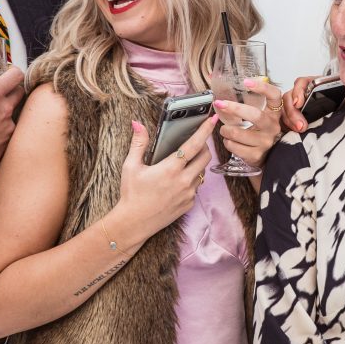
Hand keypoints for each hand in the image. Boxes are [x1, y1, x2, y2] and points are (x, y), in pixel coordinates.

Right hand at [0, 63, 24, 172]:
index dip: (14, 73)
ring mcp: (8, 127)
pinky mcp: (8, 143)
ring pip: (15, 114)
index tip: (8, 74)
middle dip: (12, 91)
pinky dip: (3, 130)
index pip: (17, 75)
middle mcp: (4, 110)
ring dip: (6, 113)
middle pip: (20, 92)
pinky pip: (10, 132)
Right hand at [114, 115, 216, 239]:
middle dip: (204, 146)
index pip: (194, 145)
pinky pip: (197, 186)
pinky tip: (179, 179)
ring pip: (202, 172)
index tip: (213, 119)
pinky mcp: (189, 204)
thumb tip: (137, 124)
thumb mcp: (131, 166)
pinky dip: (192, 179)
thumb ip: (138, 143)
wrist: (134, 223)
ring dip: (197, 163)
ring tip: (184, 161)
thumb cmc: (131, 194)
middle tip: (195, 141)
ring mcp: (189, 194)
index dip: (205, 130)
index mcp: (171, 168)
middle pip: (205, 157)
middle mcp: (184, 181)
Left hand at [214, 77, 283, 166]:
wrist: (266, 156)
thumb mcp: (258, 116)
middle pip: (254, 114)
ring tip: (225, 129)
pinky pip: (233, 146)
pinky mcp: (256, 155)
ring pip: (237, 132)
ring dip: (225, 129)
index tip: (246, 82)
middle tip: (219, 103)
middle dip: (234, 108)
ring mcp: (265, 142)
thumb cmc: (258, 131)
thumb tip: (212, 76)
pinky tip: (230, 140)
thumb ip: (244, 100)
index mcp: (274, 113)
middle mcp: (272, 127)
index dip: (262, 87)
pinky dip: (227, 142)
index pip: (274, 95)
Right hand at [281, 74, 344, 132]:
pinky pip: (286, 121)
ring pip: (285, 110)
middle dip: (292, 112)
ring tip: (299, 131)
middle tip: (301, 126)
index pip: (301, 83)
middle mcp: (304, 94)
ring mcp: (299, 107)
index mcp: (315, 84)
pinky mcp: (297, 119)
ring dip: (289, 121)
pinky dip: (287, 127)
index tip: (300, 103)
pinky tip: (293, 134)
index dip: (297, 91)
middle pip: (289, 98)